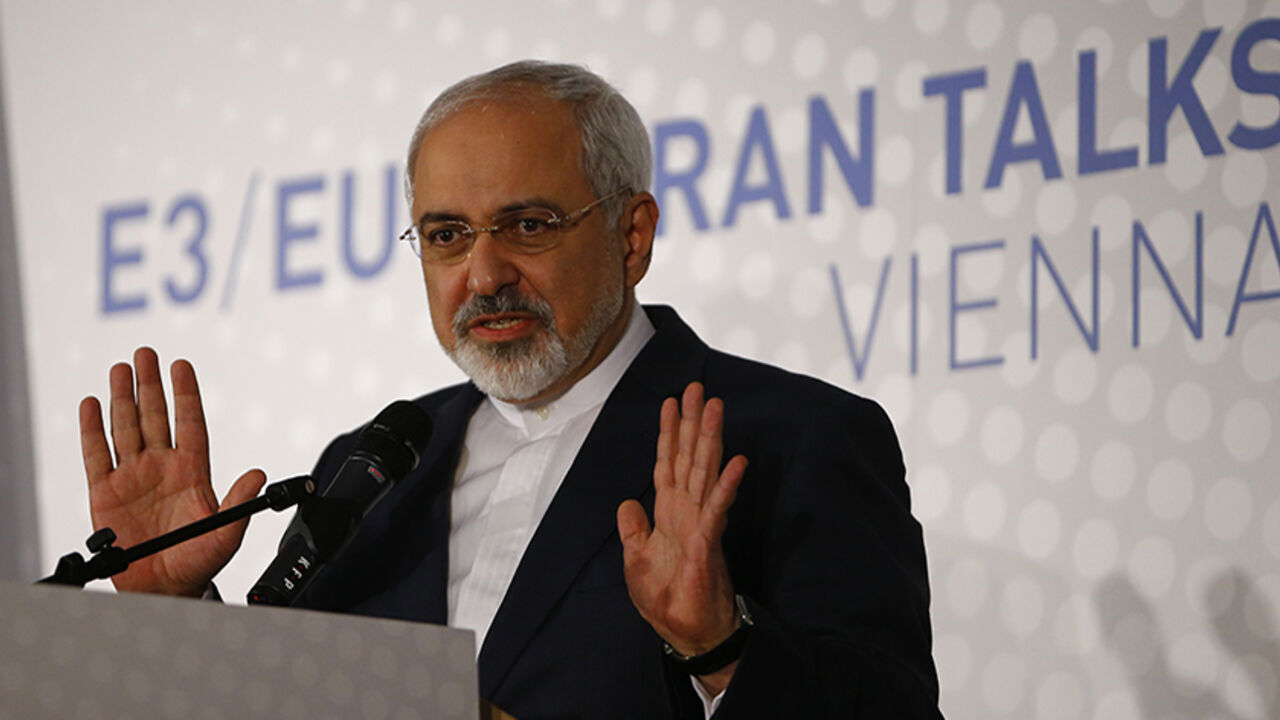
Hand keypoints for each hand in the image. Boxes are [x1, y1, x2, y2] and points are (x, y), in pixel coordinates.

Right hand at [79, 347, 264, 596]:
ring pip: (126, 428)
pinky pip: (97, 456)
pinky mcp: (105, 493)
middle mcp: (162, 467)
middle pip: (155, 417)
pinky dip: (92, 430)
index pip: (189, 423)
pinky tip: (92, 404)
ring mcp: (133, 477)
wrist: (164, 589)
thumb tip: (258, 475)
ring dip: (122, 398)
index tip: (181, 365)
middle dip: (150, 385)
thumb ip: (239, 502)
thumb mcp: (226, 533)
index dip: (185, 394)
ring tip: (121, 368)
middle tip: (146, 352)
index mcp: (192, 471)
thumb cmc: (197, 562)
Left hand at [617, 382, 748, 673]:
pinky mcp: (709, 542)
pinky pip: (718, 508)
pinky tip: (738, 460)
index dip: (668, 434)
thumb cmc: (666, 600)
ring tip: (715, 407)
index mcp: (668, 514)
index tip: (670, 402)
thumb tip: (628, 503)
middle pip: (689, 458)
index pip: (667, 464)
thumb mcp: (636, 560)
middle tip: (696, 387)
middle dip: (691, 422)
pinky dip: (727, 484)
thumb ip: (633, 530)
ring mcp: (700, 523)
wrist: (687, 633)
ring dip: (710, 439)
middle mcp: (686, 511)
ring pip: (704, 472)